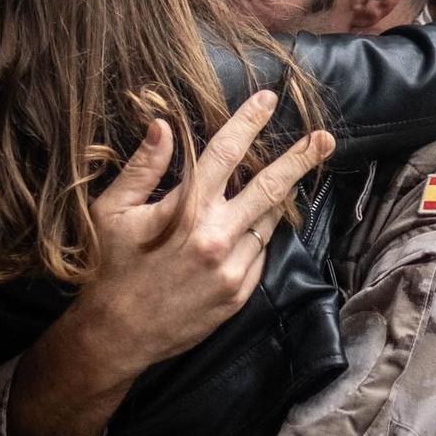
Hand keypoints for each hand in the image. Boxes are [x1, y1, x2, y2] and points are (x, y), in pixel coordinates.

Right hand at [72, 91, 335, 379]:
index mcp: (187, 210)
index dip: (250, 121)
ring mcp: (233, 268)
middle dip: (301, 158)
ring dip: (275, 200)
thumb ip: (142, 167)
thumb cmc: (110, 267)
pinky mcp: (240, 293)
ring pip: (269, 221)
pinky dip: (256, 236)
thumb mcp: (112, 211)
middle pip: (271, 186)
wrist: (117, 335)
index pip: (226, 153)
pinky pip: (260, 253)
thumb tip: (164, 125)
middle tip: (325, 139)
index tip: (269, 100)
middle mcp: (217, 237)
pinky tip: (243, 230)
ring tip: (280, 182)